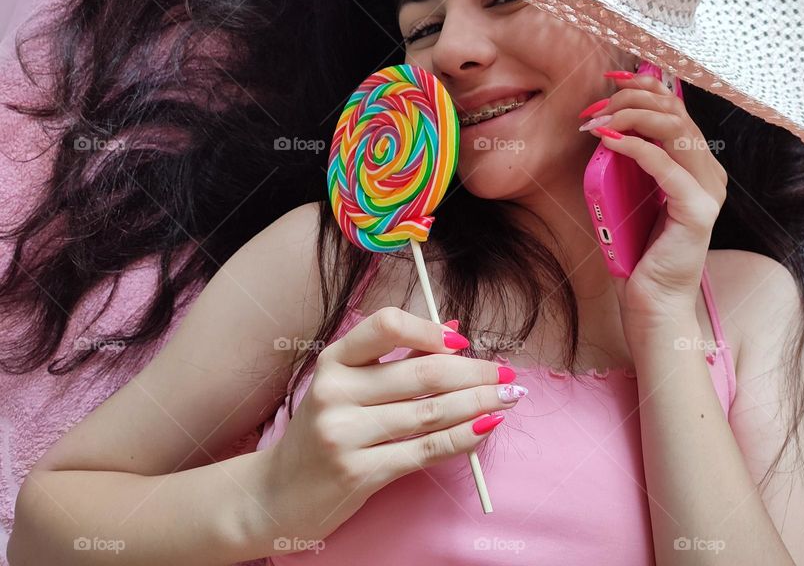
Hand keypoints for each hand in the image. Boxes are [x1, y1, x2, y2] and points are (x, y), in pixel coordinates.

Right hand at [267, 307, 520, 534]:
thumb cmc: (323, 431)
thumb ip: (394, 358)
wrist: (277, 495)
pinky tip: (486, 428)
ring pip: (431, 412)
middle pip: (422, 373)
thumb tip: (454, 329)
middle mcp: (335, 392)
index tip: (463, 342)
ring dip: (479, 403)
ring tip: (508, 398)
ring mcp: (344, 434)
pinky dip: (464, 438)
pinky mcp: (359, 472)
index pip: (387, 325)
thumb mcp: (345, 386)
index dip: (430, 330)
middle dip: (475, 372)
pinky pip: (426, 450)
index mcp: (334, 360)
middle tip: (507, 375)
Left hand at [580, 67, 727, 327]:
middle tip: (593, 109)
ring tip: (596, 123)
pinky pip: (667, 166)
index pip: (676, 107)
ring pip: (674, 130)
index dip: (645, 85)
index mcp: (697, 164)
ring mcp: (708, 190)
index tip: (609, 80)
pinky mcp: (698, 210)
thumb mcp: (629, 194)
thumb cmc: (638, 252)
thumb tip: (606, 124)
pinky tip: (609, 142)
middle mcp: (709, 172)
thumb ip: (629, 160)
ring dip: (630, 118)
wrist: (652, 302)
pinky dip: (636, 148)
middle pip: (675, 112)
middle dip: (630, 100)